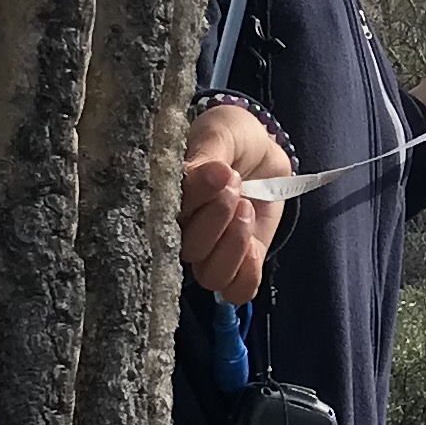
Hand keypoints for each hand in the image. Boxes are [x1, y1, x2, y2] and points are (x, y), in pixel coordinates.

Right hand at [180, 101, 290, 303]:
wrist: (262, 145)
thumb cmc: (230, 137)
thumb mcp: (218, 134)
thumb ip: (205, 156)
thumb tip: (198, 175)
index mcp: (165, 202)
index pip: (164, 219)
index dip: (193, 201)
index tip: (217, 171)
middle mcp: (181, 234)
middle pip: (188, 251)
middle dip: (216, 217)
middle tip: (234, 183)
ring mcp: (210, 252)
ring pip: (210, 275)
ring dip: (233, 244)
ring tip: (245, 207)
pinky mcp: (241, 263)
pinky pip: (238, 290)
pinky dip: (247, 271)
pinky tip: (253, 244)